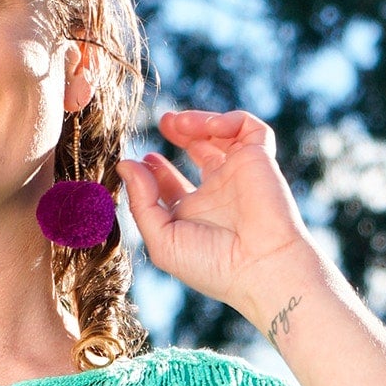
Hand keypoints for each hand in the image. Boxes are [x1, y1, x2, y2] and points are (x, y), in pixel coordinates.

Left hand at [119, 108, 325, 326]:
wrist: (260, 265)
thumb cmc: (212, 264)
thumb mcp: (162, 239)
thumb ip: (142, 202)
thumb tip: (125, 165)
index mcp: (194, 214)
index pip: (173, 184)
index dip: (157, 170)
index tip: (143, 159)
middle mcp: (218, 192)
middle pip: (199, 151)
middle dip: (180, 133)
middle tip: (164, 123)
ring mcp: (239, 174)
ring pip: (221, 134)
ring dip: (198, 122)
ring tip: (175, 122)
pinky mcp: (259, 159)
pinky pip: (248, 128)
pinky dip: (227, 119)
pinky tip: (208, 126)